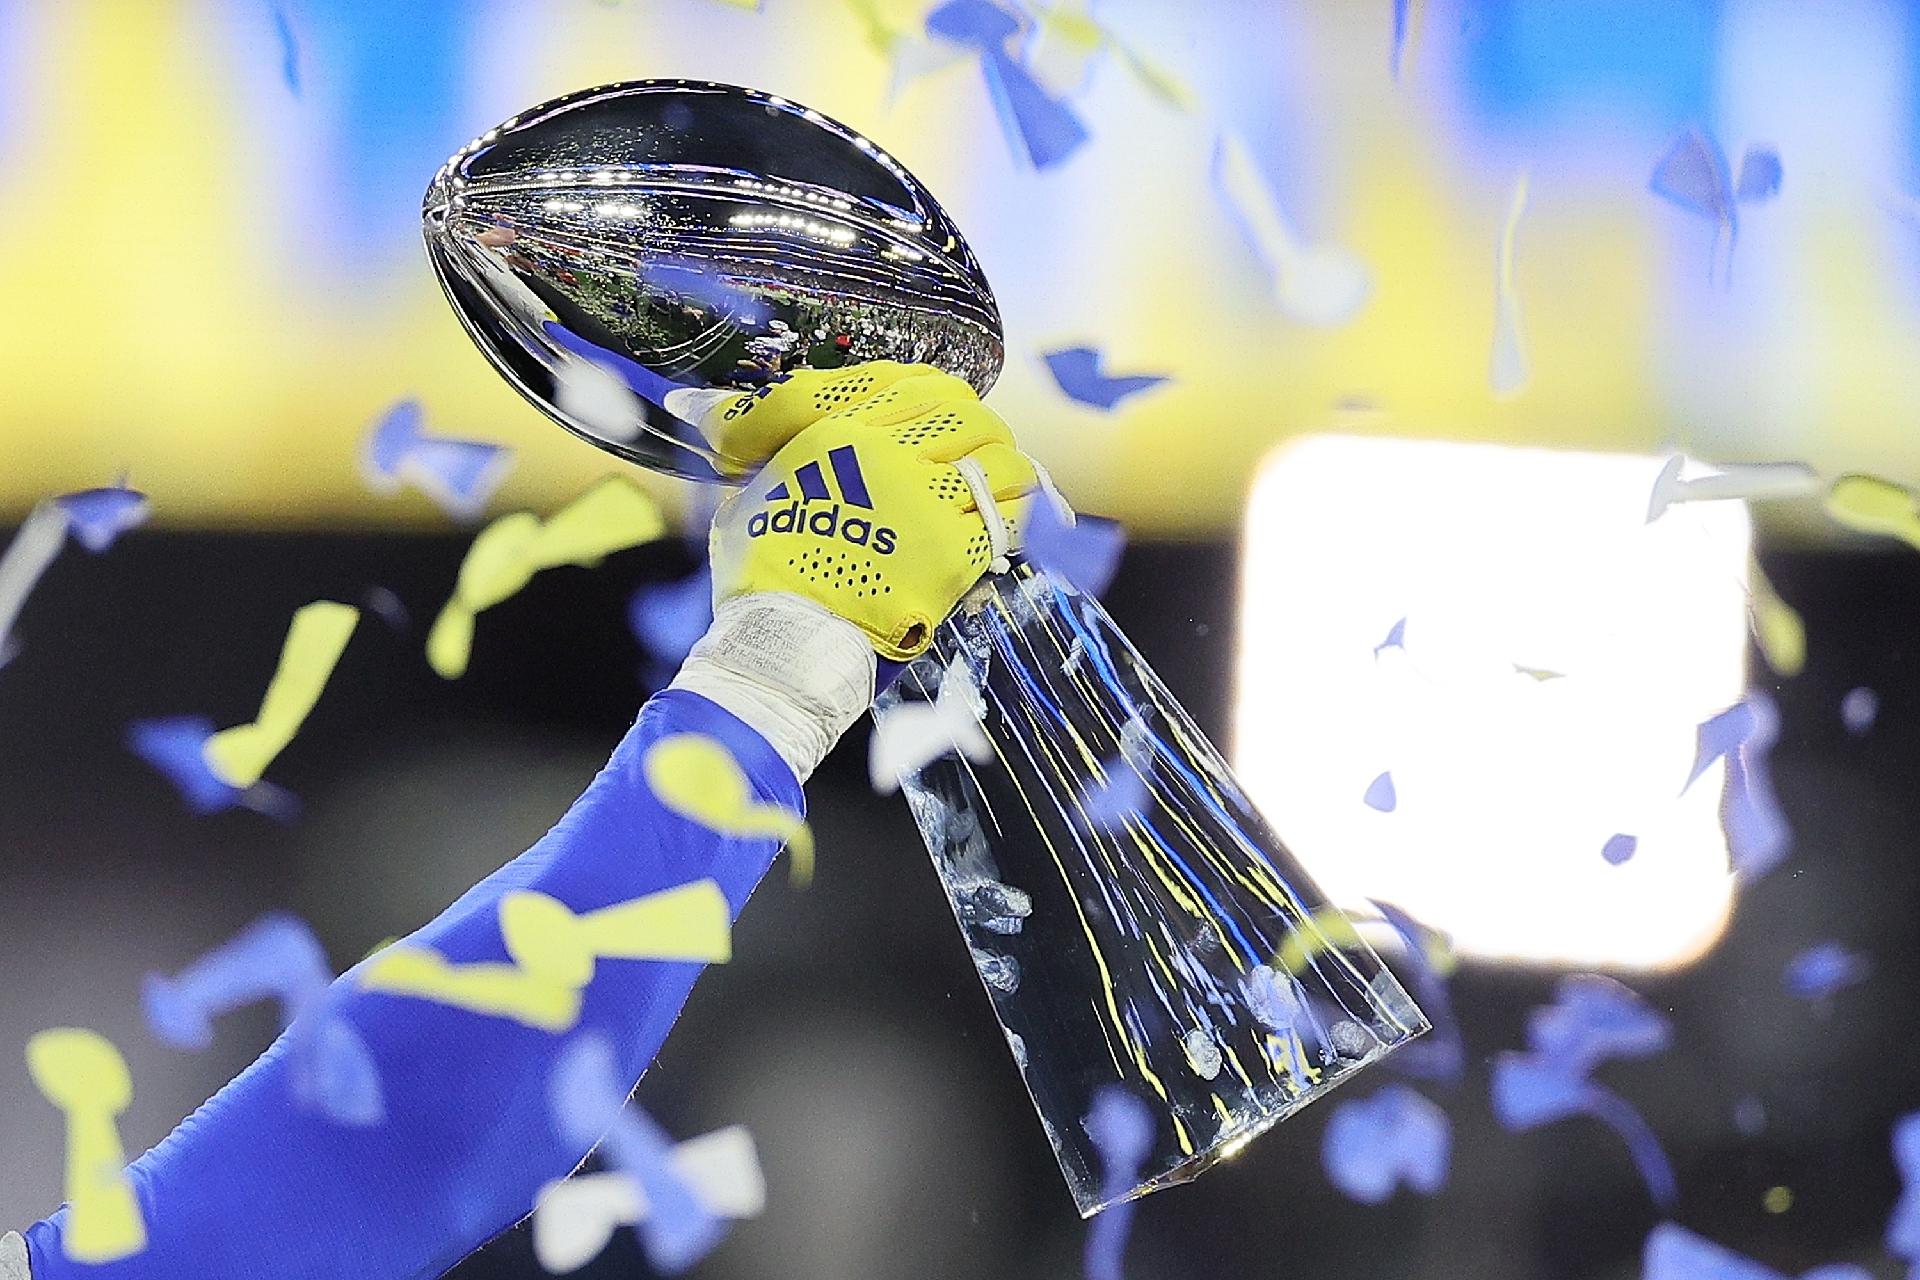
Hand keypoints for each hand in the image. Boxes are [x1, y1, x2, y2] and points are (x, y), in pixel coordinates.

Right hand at [708, 366, 1035, 659]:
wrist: (782, 641)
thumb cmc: (759, 574)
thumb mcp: (746, 491)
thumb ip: (760, 447)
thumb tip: (714, 414)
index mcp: (837, 434)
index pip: (905, 382)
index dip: (934, 390)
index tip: (941, 407)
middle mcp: (886, 455)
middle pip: (962, 410)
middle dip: (978, 425)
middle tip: (978, 447)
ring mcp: (925, 502)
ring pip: (997, 455)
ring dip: (1006, 465)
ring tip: (1003, 482)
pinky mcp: (954, 552)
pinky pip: (1011, 514)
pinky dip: (1021, 512)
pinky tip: (1017, 521)